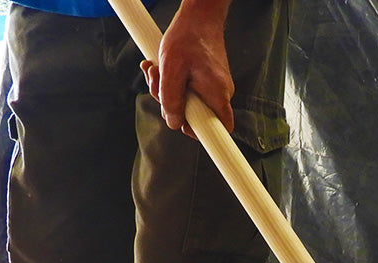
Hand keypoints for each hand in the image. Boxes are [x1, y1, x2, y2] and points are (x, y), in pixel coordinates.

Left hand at [142, 0, 234, 135]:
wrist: (199, 15)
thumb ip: (170, 99)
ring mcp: (215, 87)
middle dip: (172, 104)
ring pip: (189, 101)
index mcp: (218, 95)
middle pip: (197, 116)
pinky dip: (174, 82)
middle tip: (156, 83)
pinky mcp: (207, 80)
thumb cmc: (187, 37)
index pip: (221, 129)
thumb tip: (173, 122)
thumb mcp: (171, 69)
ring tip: (156, 70)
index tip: (183, 124)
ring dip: (168, 90)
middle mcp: (221, 94)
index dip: (201, 132)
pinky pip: (190, 90)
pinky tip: (163, 68)